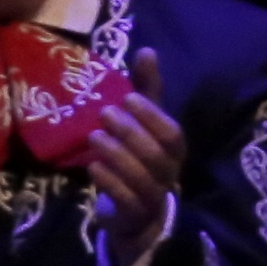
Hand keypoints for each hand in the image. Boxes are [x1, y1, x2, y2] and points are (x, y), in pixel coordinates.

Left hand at [77, 53, 185, 244]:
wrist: (134, 213)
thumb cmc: (139, 158)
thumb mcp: (143, 123)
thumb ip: (147, 90)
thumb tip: (147, 50)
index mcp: (174, 150)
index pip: (172, 133)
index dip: (151, 115)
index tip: (127, 97)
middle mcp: (168, 173)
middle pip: (156, 154)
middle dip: (130, 132)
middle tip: (104, 114)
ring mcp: (152, 197)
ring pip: (140, 177)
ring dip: (115, 154)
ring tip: (93, 137)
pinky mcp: (134, 215)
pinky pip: (125, 199)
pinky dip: (109, 181)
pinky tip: (93, 167)